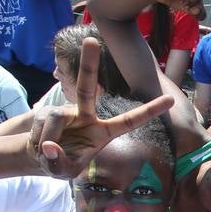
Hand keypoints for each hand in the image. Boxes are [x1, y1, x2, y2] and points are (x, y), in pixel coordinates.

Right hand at [27, 38, 174, 178]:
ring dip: (48, 141)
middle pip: (86, 86)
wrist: (40, 154)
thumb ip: (59, 163)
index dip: (149, 111)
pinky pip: (43, 124)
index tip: (171, 99)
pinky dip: (39, 142)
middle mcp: (86, 115)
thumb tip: (50, 146)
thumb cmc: (61, 162)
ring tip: (47, 153)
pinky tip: (40, 145)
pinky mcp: (48, 111)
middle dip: (87, 63)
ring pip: (56, 119)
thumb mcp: (63, 171)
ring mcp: (66, 111)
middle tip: (89, 40)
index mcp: (104, 132)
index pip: (130, 121)